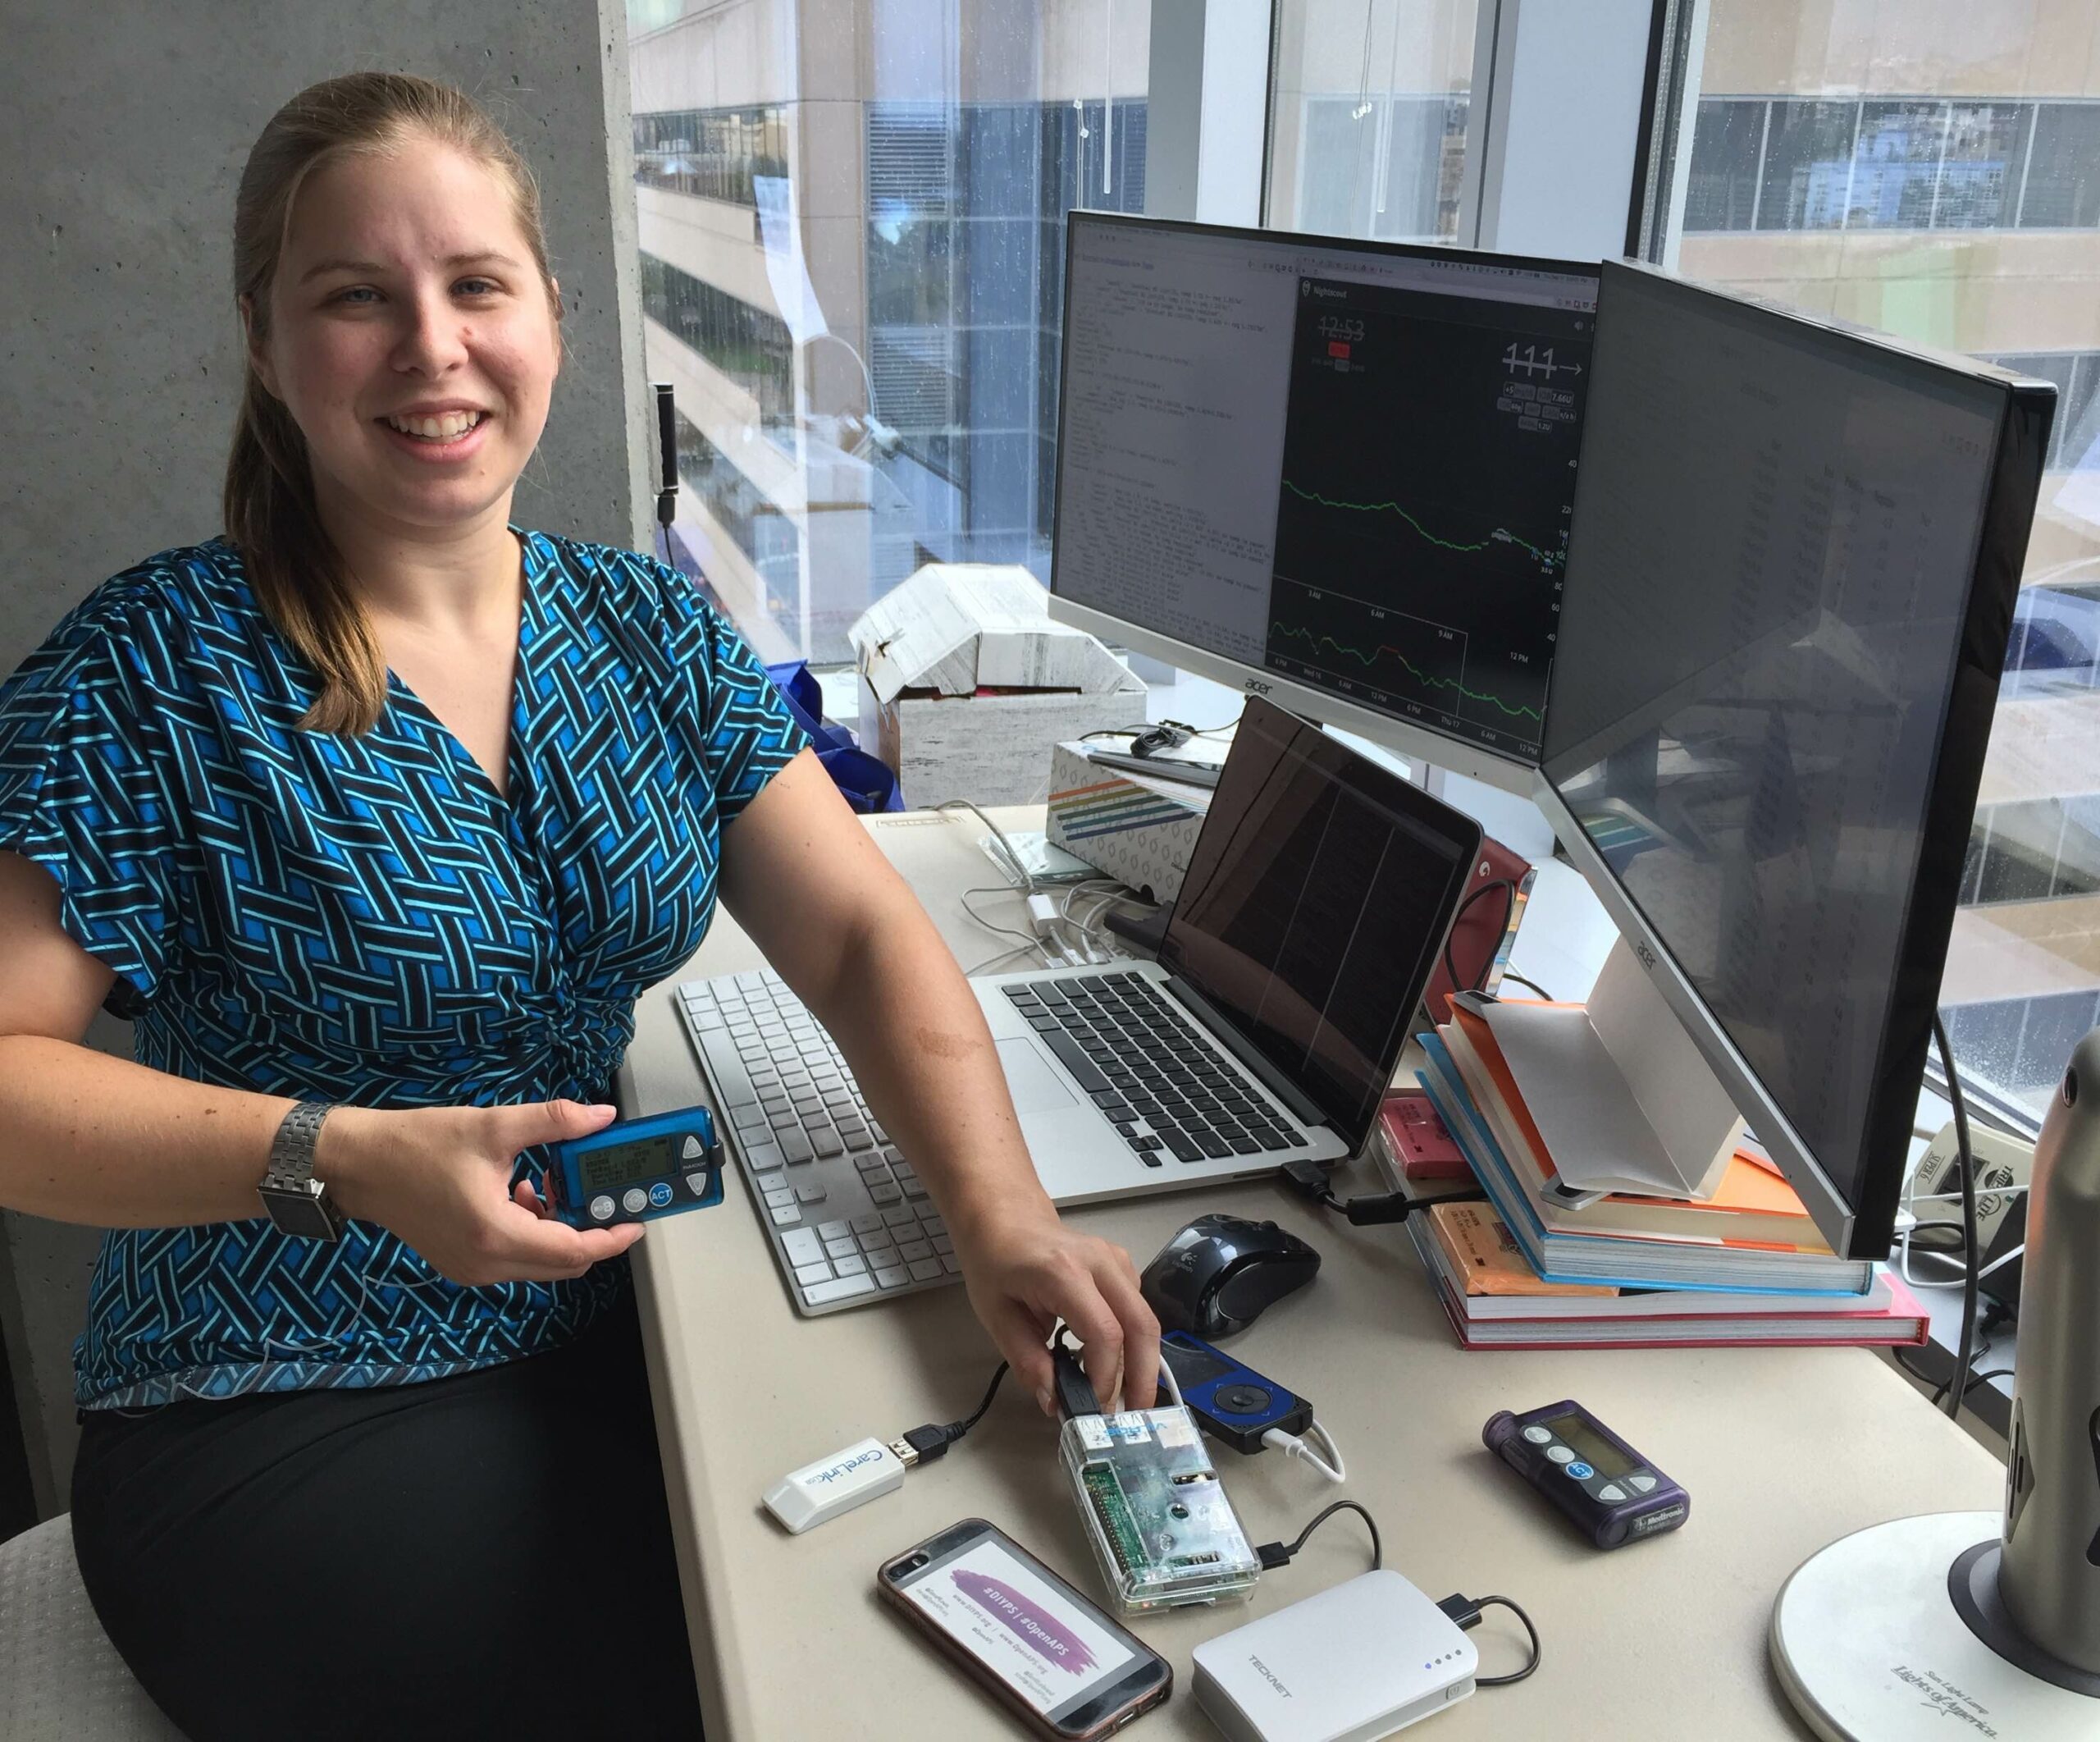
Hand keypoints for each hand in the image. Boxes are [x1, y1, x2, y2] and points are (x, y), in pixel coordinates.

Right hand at [317, 1100, 644, 1286]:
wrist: (358, 1164)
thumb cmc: (416, 1146)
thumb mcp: (492, 1125)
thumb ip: (553, 1122)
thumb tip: (601, 1117)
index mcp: (495, 1234)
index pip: (572, 1251)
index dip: (610, 1238)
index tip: (635, 1220)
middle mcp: (485, 1263)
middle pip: (561, 1263)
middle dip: (588, 1231)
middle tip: (600, 1195)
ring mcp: (471, 1269)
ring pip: (539, 1262)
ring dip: (558, 1229)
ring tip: (551, 1183)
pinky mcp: (461, 1263)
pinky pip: (514, 1258)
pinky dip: (532, 1232)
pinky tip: (523, 1193)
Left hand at [951, 1203, 1160, 1415]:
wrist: (1005, 1219)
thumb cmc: (995, 1263)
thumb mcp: (996, 1316)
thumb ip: (1027, 1360)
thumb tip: (1054, 1401)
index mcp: (1064, 1272)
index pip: (1104, 1332)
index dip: (1105, 1377)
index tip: (1092, 1406)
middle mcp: (1100, 1261)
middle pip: (1141, 1325)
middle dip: (1143, 1377)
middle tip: (1133, 1415)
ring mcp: (1116, 1259)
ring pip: (1146, 1319)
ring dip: (1142, 1362)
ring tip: (1124, 1397)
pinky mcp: (1123, 1265)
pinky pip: (1138, 1309)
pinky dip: (1134, 1342)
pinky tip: (1116, 1363)